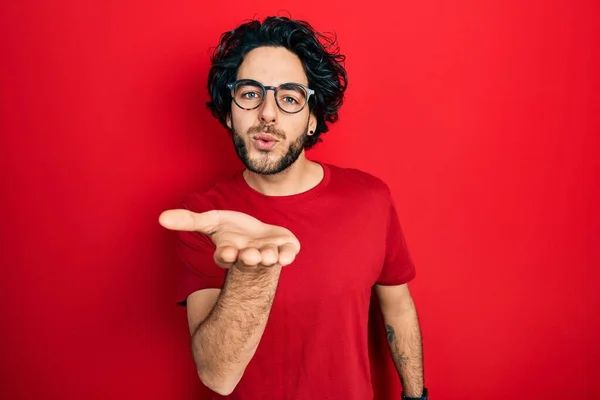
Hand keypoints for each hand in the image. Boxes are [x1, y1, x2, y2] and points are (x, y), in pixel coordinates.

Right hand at [159, 209, 300, 268]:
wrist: (260, 234)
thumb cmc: (232, 230)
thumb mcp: (211, 222)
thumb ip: (189, 221)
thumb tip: (160, 218)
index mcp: (230, 253)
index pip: (226, 257)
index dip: (226, 255)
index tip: (227, 252)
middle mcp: (249, 257)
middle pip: (248, 260)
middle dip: (250, 258)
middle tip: (250, 256)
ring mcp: (268, 255)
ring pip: (269, 259)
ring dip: (269, 257)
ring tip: (267, 254)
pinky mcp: (285, 250)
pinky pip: (287, 255)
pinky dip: (288, 255)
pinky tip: (288, 254)